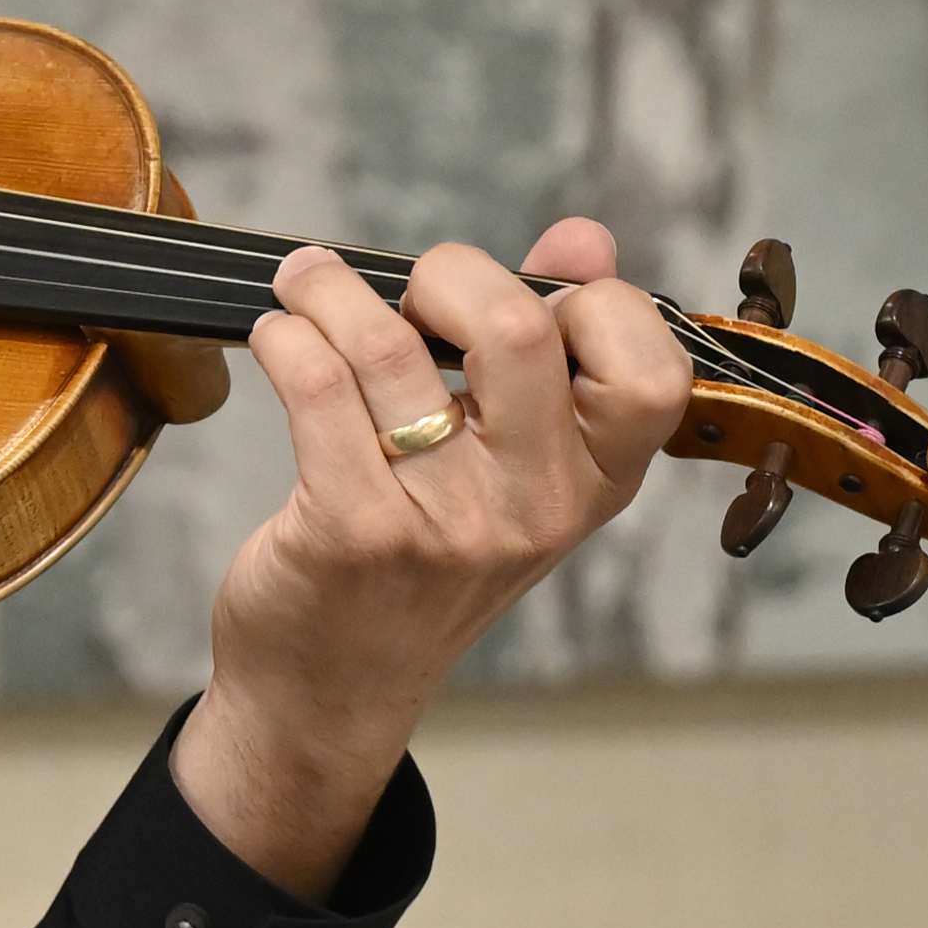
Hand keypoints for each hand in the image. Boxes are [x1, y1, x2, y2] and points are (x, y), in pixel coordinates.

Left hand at [171, 219, 690, 895]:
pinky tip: (279, 335)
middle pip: (519, 330)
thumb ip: (552, 347)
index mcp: (596, 484)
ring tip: (307, 285)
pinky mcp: (353, 531)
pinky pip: (318, 387)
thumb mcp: (513, 468)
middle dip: (449, 274)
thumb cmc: (424, 558)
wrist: (333, 691)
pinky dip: (287, 337)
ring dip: (332, 292)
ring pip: (391, 347)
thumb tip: (583, 236)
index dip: (593, 303)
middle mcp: (536, 507)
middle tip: (408, 290)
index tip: (524, 294)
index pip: (649, 369)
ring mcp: (445, 524)